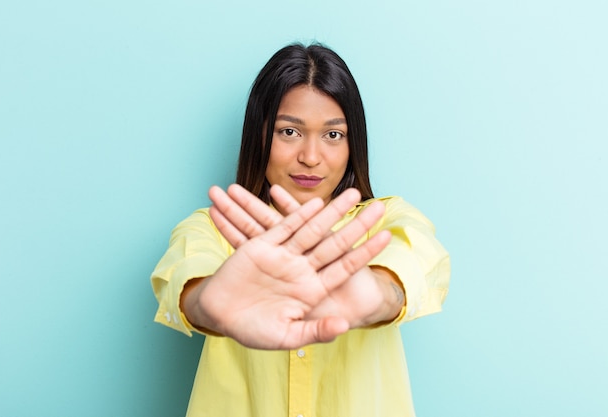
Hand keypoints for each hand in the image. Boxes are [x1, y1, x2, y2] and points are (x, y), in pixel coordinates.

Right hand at [181, 185, 390, 349]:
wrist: (218, 315)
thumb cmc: (253, 330)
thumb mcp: (287, 336)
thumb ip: (316, 331)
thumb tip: (344, 326)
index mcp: (312, 291)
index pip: (346, 267)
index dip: (366, 252)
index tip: (388, 237)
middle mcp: (302, 269)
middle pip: (336, 242)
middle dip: (358, 224)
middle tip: (380, 205)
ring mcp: (284, 255)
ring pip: (313, 228)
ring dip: (333, 210)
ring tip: (353, 193)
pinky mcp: (263, 246)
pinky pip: (284, 226)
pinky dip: (299, 214)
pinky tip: (315, 202)